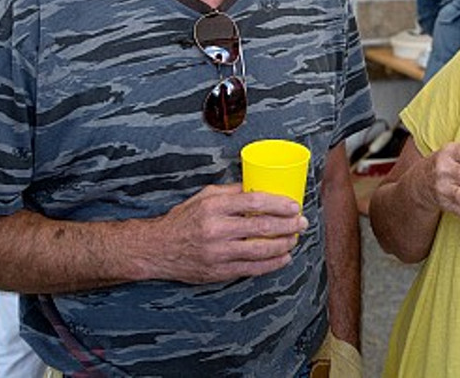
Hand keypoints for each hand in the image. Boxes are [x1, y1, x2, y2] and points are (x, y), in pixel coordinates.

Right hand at [146, 183, 308, 283]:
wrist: (157, 249)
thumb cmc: (184, 219)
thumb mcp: (204, 197)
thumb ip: (232, 192)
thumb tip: (261, 186)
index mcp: (213, 206)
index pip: (253, 202)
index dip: (278, 204)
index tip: (294, 205)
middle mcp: (216, 229)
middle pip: (261, 227)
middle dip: (287, 225)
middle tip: (301, 222)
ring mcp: (217, 253)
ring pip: (260, 250)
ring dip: (283, 244)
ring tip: (295, 238)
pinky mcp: (218, 272)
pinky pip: (252, 269)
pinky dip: (272, 264)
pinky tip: (283, 257)